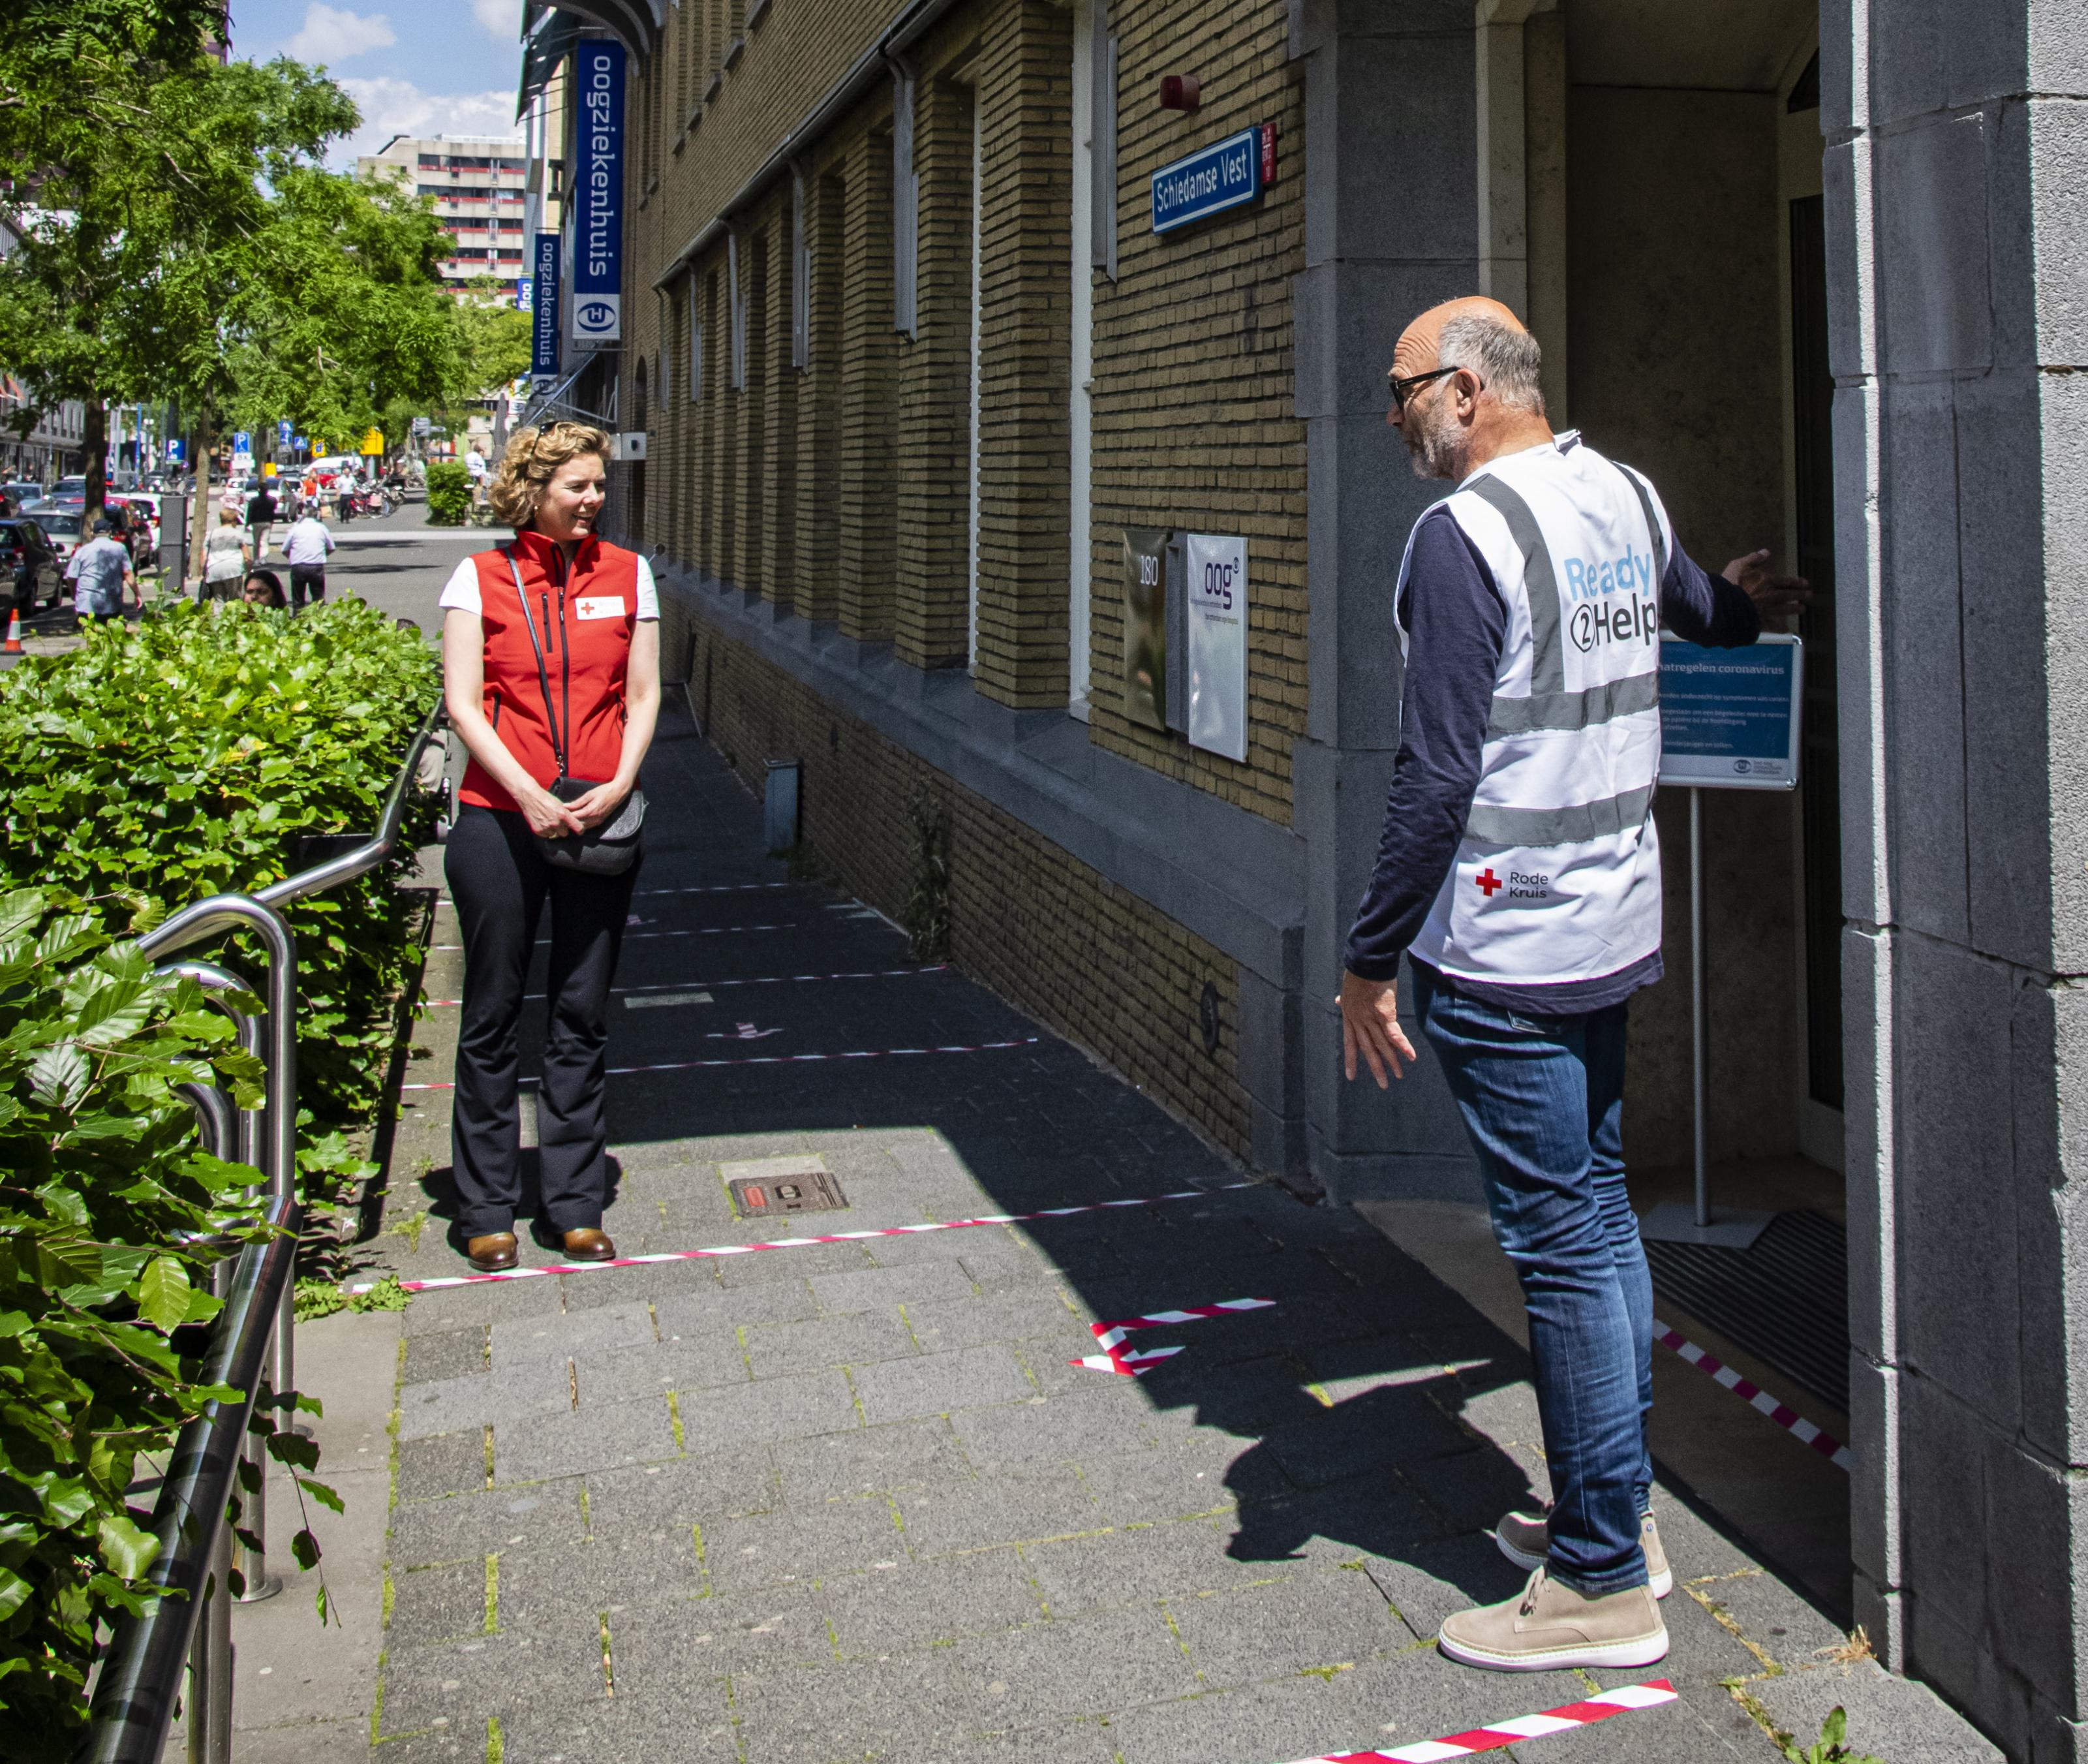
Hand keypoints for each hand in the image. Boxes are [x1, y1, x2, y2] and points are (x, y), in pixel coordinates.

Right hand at [517, 781, 583, 838]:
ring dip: (553, 830)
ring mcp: (546, 827)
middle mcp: (555, 823)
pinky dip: (545, 831)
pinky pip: (546, 835)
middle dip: (562, 829)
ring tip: (548, 821)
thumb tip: (572, 821)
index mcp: (563, 815)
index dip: (579, 830)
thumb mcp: (560, 804)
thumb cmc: (545, 798)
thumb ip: (566, 814)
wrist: (530, 797)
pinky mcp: (538, 830)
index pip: (577, 827)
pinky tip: (542, 822)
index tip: (579, 831)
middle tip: (558, 823)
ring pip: (554, 834)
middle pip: (564, 833)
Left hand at [562, 780, 631, 830]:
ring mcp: (598, 822)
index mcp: (591, 811)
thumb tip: (565, 806)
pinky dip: (582, 823)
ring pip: (583, 827)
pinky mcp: (600, 822)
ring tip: (570, 816)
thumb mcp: (589, 794)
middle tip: (563, 815)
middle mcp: (595, 819)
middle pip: (577, 824)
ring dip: (576, 823)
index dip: (566, 815)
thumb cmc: (604, 791)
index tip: (560, 811)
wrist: (618, 793)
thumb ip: (577, 802)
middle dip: (570, 820)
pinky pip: (588, 826)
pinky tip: (578, 818)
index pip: (574, 817)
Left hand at [1338, 970, 1417, 1088]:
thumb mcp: (1346, 988)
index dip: (1351, 1060)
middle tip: (1383, 1085)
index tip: (1351, 1076)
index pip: (1350, 1043)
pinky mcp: (1384, 1013)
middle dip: (1376, 1068)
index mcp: (1349, 1016)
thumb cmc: (1358, 972)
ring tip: (1399, 1076)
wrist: (1365, 962)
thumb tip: (1337, 1001)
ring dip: (1392, 1062)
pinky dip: (1403, 1046)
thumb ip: (1344, 999)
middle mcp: (1359, 1021)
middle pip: (1368, 1049)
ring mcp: (1370, 1018)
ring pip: (1382, 1045)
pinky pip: (1394, 1034)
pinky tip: (1410, 1057)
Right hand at [1721, 549, 1810, 620]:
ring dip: (1794, 609)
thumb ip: (1753, 558)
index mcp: (1767, 581)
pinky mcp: (1759, 622)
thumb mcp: (1739, 565)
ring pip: (1784, 609)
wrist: (1722, 604)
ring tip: (1802, 609)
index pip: (1786, 581)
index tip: (1806, 584)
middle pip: (1788, 595)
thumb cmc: (1729, 583)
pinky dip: (1779, 627)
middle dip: (1800, 595)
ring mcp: (1766, 610)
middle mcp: (1770, 596)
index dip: (1797, 582)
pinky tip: (1785, 629)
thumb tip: (1766, 552)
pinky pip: (1772, 625)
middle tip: (1809, 596)